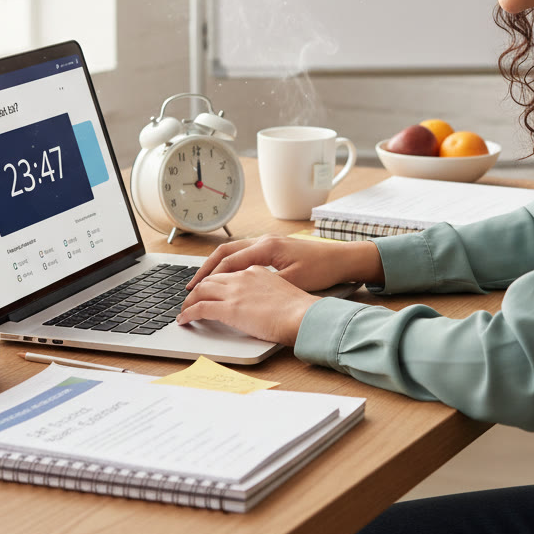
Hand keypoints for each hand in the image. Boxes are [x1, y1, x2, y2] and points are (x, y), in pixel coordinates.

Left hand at [177, 266, 317, 345]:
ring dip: (190, 300)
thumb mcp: (283, 289)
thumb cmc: (299, 308)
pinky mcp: (229, 309)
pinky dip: (188, 313)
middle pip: (212, 278)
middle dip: (198, 288)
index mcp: (256, 270)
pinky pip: (199, 308)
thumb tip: (260, 301)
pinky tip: (184, 319)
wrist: (303, 315)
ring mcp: (235, 291)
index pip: (229, 271)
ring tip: (184, 309)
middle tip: (191, 298)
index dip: (215, 280)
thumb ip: (267, 290)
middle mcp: (243, 276)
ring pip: (202, 290)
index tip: (209, 288)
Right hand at [184, 235, 382, 293]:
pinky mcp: (274, 248)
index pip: (229, 260)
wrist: (342, 259)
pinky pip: (244, 253)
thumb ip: (264, 284)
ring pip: (234, 251)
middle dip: (207, 268)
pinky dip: (231, 264)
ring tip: (203, 281)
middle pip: (226, 251)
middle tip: (192, 285)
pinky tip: (227, 276)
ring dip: (217, 264)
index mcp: (267, 247)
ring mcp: (269, 243)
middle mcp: (265, 241)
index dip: (209, 276)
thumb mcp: (292, 281)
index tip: (195, 289)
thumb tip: (240, 292)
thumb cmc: (321, 269)